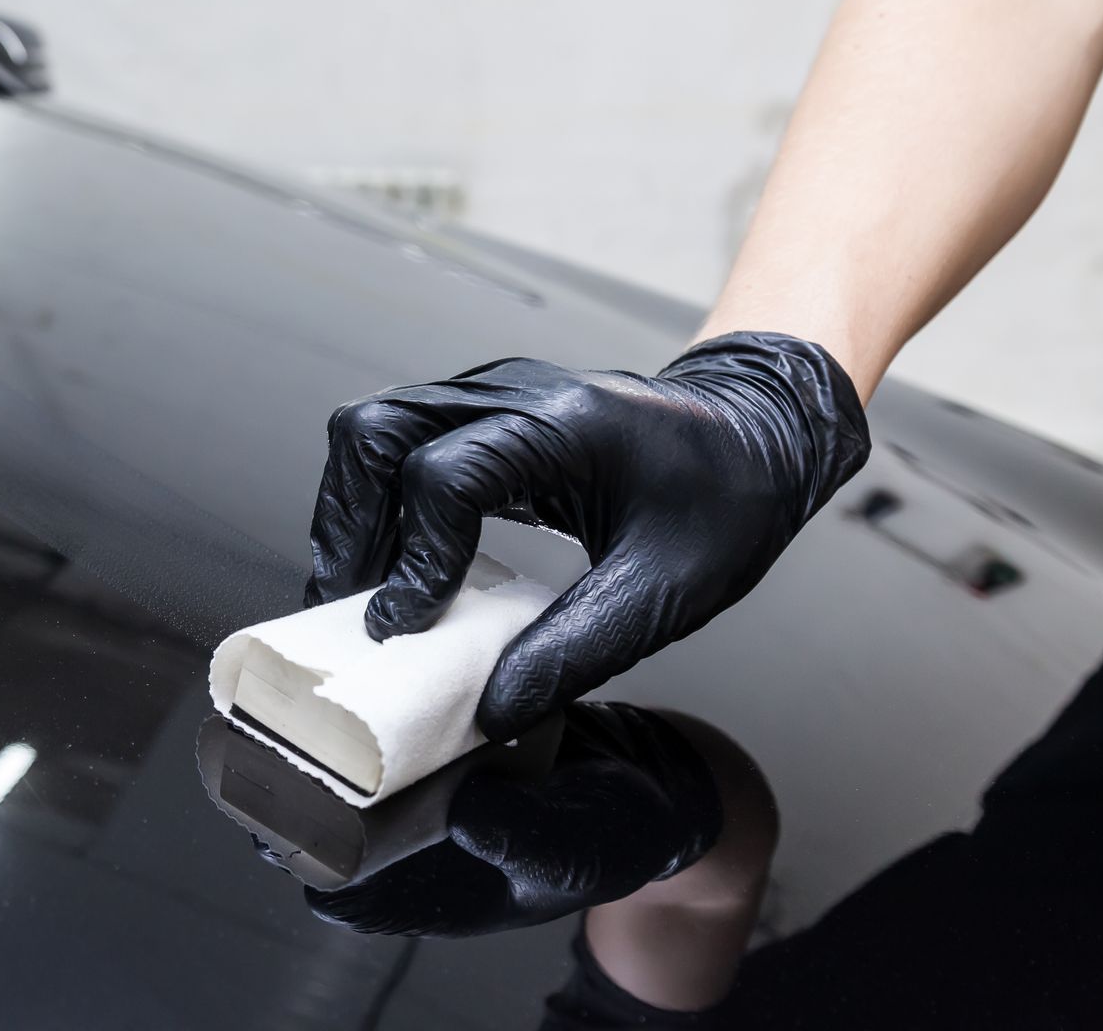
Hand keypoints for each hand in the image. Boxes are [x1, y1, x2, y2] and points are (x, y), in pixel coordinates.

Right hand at [304, 331, 867, 739]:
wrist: (755, 430)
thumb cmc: (726, 498)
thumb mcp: (668, 591)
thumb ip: (578, 651)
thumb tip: (492, 709)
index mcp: (564, 425)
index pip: (444, 475)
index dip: (413, 558)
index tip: (404, 628)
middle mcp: (510, 394)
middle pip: (375, 432)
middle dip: (346, 527)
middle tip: (349, 611)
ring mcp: (488, 396)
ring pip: (371, 431)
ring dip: (351, 514)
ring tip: (360, 594)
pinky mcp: (478, 416)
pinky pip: (395, 444)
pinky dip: (376, 505)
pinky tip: (393, 567)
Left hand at [304, 703, 723, 936]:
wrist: (650, 778)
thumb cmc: (615, 835)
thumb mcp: (580, 846)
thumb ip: (526, 838)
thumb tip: (466, 813)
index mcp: (428, 891)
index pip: (335, 883)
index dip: (300, 847)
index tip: (284, 800)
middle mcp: (408, 839)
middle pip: (317, 816)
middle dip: (290, 774)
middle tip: (278, 724)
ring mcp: (415, 786)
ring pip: (338, 762)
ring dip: (320, 725)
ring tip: (305, 681)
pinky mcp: (431, 736)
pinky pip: (380, 719)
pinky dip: (366, 688)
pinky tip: (354, 648)